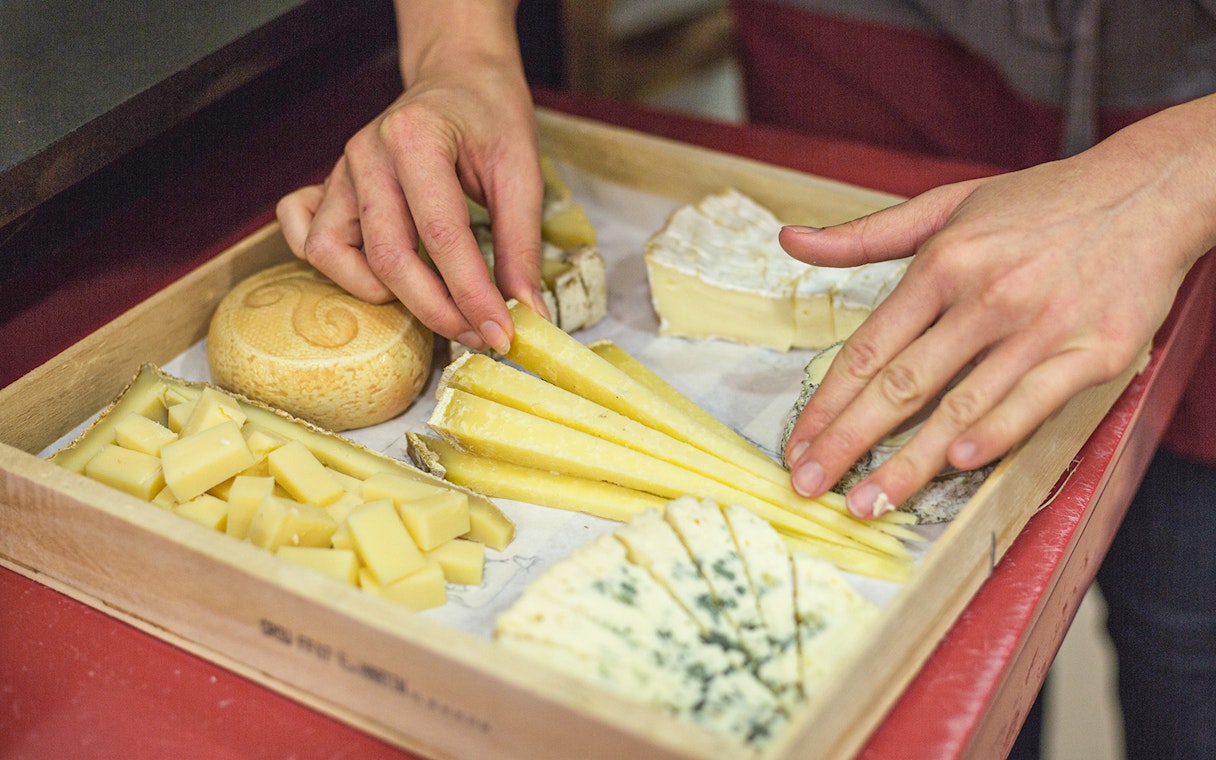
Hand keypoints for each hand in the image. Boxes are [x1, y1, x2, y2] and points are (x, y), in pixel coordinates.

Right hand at [276, 1, 546, 353]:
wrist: (458, 76)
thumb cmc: (490, 116)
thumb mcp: (522, 171)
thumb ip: (521, 244)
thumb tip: (527, 312)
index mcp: (416, 138)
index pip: (442, 236)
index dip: (473, 295)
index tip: (502, 334)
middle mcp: (367, 153)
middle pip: (388, 257)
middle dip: (437, 310)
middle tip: (479, 335)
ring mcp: (340, 170)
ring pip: (333, 253)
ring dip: (380, 294)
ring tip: (433, 302)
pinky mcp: (329, 187)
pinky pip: (302, 234)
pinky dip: (333, 266)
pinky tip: (377, 277)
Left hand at [781, 99, 1215, 518]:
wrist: (1150, 191)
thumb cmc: (1039, 204)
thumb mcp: (945, 205)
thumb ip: (865, 236)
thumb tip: (789, 241)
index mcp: (942, 263)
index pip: (868, 348)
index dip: (827, 402)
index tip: (798, 444)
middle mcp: (985, 296)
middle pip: (902, 384)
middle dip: (849, 442)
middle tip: (809, 484)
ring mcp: (1041, 326)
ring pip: (961, 406)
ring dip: (909, 462)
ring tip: (867, 502)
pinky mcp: (1096, 350)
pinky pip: (1036, 401)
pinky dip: (996, 434)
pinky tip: (957, 466)